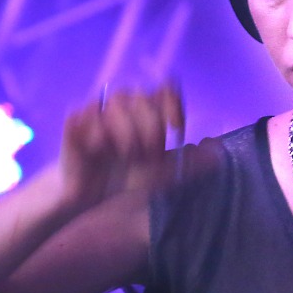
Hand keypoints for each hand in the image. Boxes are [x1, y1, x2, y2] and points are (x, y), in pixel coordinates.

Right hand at [57, 83, 183, 207]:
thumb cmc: (126, 182)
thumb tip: (218, 152)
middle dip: (150, 126)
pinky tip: (104, 150)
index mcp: (145, 114)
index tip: (177, 127)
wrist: (90, 201)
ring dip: (127, 130)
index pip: (163, 91)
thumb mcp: (162, 175)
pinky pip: (88, 113)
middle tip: (149, 154)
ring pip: (117, 102)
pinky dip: (99, 131)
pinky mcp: (74, 125)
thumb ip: (188, 163)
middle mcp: (123, 110)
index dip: (172, 103)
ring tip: (127, 155)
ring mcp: (98, 114)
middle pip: (142, 97)